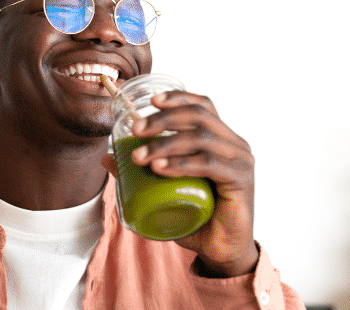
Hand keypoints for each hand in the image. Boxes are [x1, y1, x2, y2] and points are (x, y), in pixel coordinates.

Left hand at [101, 91, 257, 276]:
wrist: (222, 251)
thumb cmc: (198, 218)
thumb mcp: (166, 191)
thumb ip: (142, 172)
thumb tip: (109, 158)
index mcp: (222, 140)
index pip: (203, 107)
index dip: (178, 98)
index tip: (151, 100)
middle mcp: (235, 145)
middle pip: (199, 117)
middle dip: (163, 120)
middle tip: (135, 131)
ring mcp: (241, 161)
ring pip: (200, 138)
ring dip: (165, 144)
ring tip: (139, 157)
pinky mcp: (241, 181)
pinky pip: (209, 164)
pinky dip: (181, 163)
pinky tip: (161, 168)